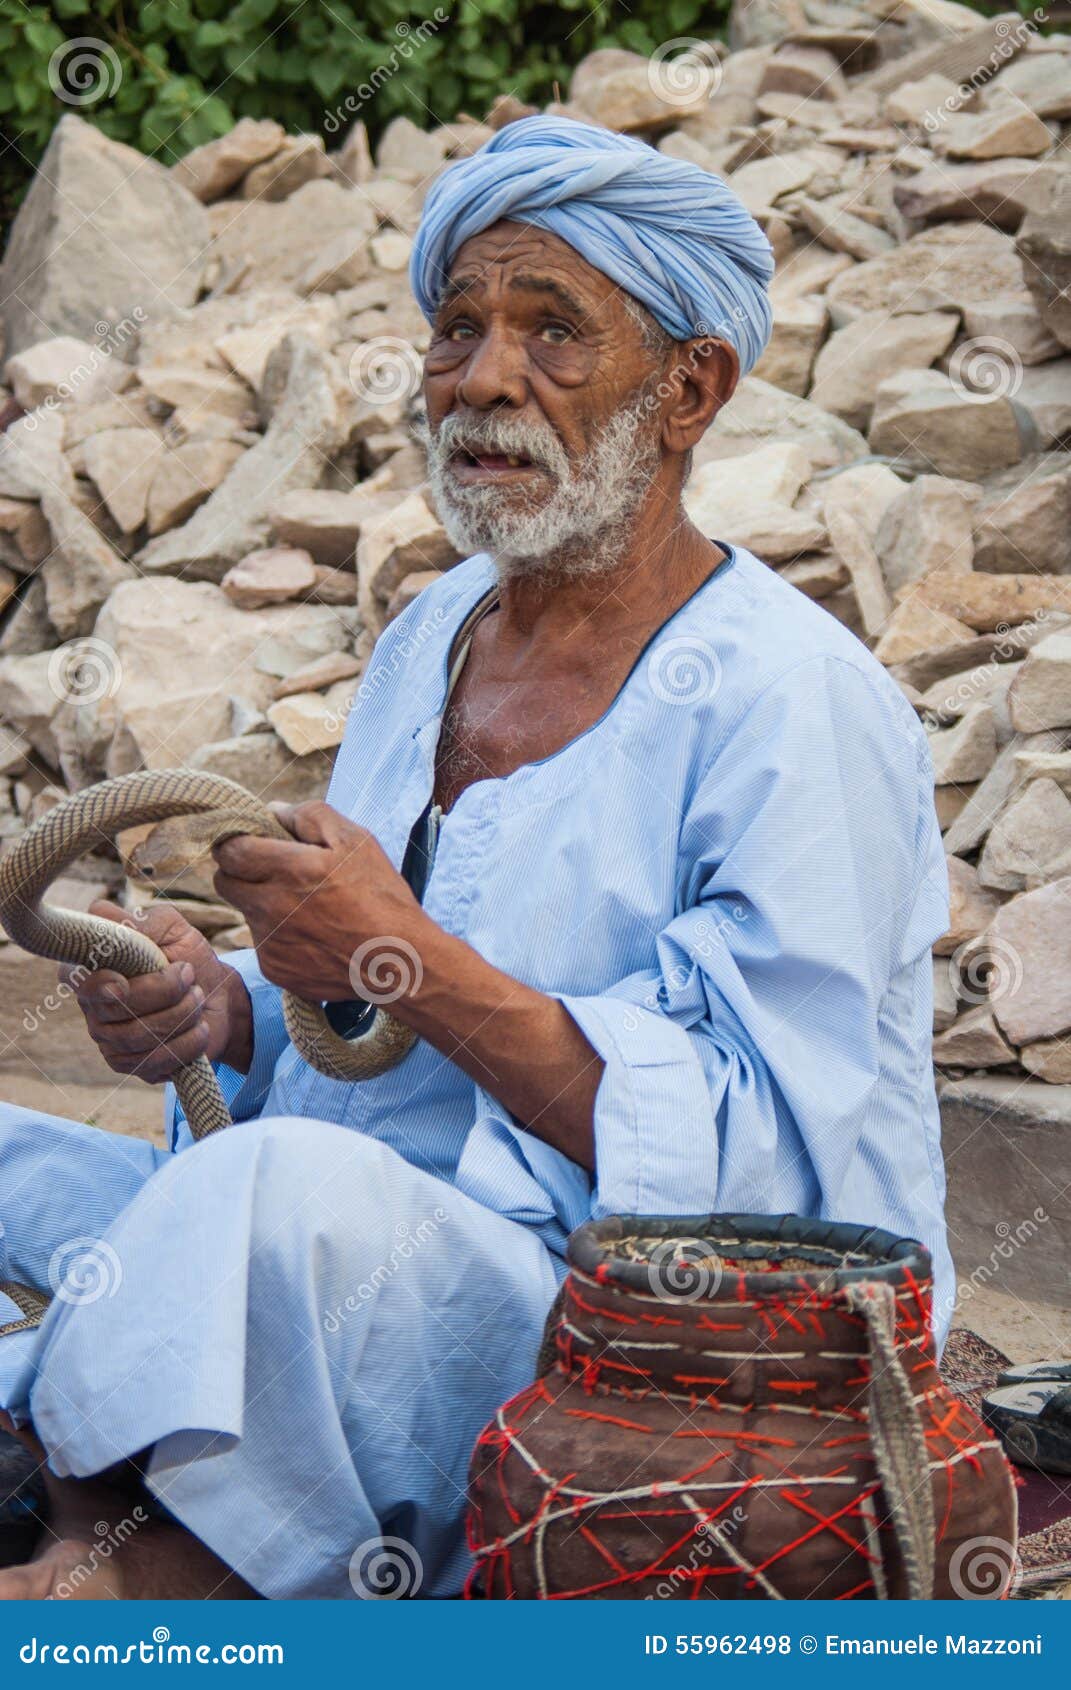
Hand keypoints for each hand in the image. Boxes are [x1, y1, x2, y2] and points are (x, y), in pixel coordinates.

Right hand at [63, 901, 252, 1080]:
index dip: (97, 984)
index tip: (124, 983)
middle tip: (189, 976)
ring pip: (137, 1036)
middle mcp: (92, 1005)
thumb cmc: (186, 956)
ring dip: (181, 1014)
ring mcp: (107, 1038)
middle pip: (116, 1009)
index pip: (75, 978)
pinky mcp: (129, 1064)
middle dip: (164, 991)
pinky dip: (186, 1043)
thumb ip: (138, 923)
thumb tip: (103, 917)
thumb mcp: (169, 927)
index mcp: (92, 966)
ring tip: (198, 997)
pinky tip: (199, 1028)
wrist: (217, 996)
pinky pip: (153, 1062)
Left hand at [212, 802, 426, 1005]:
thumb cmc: (380, 896)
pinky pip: (263, 942)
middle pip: (224, 882)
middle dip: (242, 871)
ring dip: (264, 903)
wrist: (397, 962)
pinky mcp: (274, 968)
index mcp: (287, 870)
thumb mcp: (356, 840)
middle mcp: (269, 907)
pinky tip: (315, 935)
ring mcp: (269, 941)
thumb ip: (310, 816)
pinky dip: (280, 935)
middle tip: (275, 871)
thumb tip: (273, 811)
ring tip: (308, 908)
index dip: (236, 841)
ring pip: (246, 912)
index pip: (229, 850)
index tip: (254, 841)